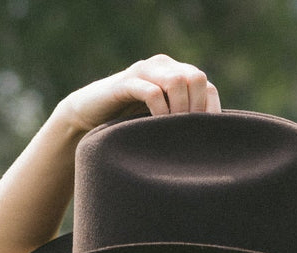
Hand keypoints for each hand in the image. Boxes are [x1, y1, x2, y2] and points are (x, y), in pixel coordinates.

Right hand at [58, 56, 220, 135]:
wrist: (87, 119)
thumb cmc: (127, 126)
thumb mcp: (159, 123)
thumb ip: (180, 122)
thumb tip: (209, 143)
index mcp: (176, 74)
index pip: (206, 87)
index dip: (210, 112)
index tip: (203, 139)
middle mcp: (163, 66)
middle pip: (197, 78)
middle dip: (195, 109)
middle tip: (186, 135)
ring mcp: (144, 71)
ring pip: (177, 81)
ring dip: (179, 110)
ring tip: (172, 131)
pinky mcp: (126, 82)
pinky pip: (151, 91)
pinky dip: (159, 111)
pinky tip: (155, 128)